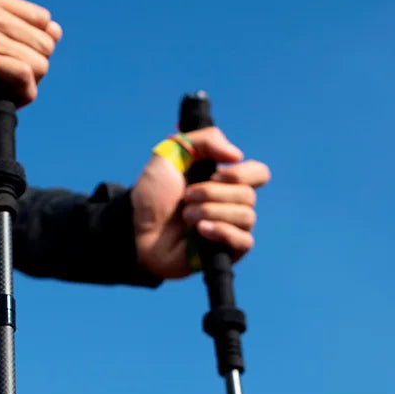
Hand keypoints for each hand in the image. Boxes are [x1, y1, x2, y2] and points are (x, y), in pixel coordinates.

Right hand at [0, 0, 61, 118]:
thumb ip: (12, 30)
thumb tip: (56, 32)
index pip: (41, 19)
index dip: (37, 46)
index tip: (18, 59)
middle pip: (43, 43)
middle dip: (35, 68)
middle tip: (12, 80)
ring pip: (38, 62)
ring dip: (30, 85)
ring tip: (9, 91)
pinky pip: (24, 76)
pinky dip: (25, 94)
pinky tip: (13, 99)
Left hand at [131, 128, 270, 279]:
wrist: (135, 228)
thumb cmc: (152, 195)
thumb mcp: (172, 154)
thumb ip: (204, 141)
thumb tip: (237, 155)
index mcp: (224, 182)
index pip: (259, 174)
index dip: (241, 173)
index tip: (214, 174)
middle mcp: (231, 204)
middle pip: (248, 195)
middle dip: (213, 193)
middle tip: (186, 197)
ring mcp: (230, 229)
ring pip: (246, 216)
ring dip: (211, 212)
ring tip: (186, 217)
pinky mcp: (225, 252)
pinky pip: (244, 241)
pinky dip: (223, 232)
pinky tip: (201, 231)